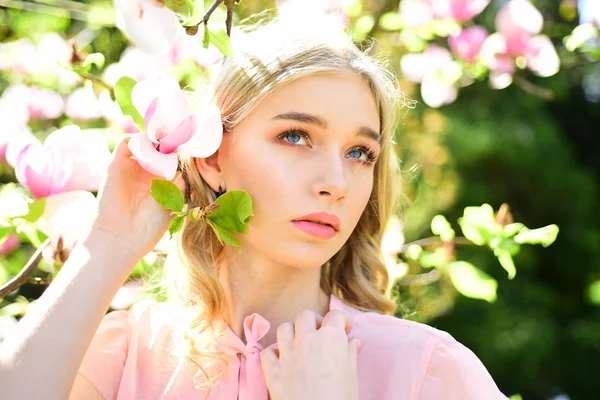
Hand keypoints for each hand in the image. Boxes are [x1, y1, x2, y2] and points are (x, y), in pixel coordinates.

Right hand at [90, 135, 184, 258]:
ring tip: (165, 141)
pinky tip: (150, 146)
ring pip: (144, 144)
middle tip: (179, 137)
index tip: (192, 147)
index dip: (180, 153)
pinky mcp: (116, 164)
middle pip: (159, 149)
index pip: (172, 160)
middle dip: (169, 142)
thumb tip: (185, 167)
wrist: (122, 235)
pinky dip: (138, 138)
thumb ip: (179, 183)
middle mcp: (146, 174)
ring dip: (155, 140)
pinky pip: (126, 142)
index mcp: (161, 183)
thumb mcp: (172, 202)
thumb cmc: (149, 225)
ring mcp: (131, 168)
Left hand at [260, 310, 360, 399]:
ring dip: (292, 333)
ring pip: (284, 328)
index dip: (341, 320)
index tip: (345, 329)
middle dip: (314, 321)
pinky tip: (283, 360)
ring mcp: (287, 354)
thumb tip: (355, 341)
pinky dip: (274, 353)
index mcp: (330, 339)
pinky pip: (267, 352)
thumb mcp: (352, 377)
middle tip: (321, 333)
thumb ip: (351, 354)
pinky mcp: (272, 370)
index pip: (335, 316)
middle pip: (305, 316)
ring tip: (300, 343)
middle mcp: (307, 340)